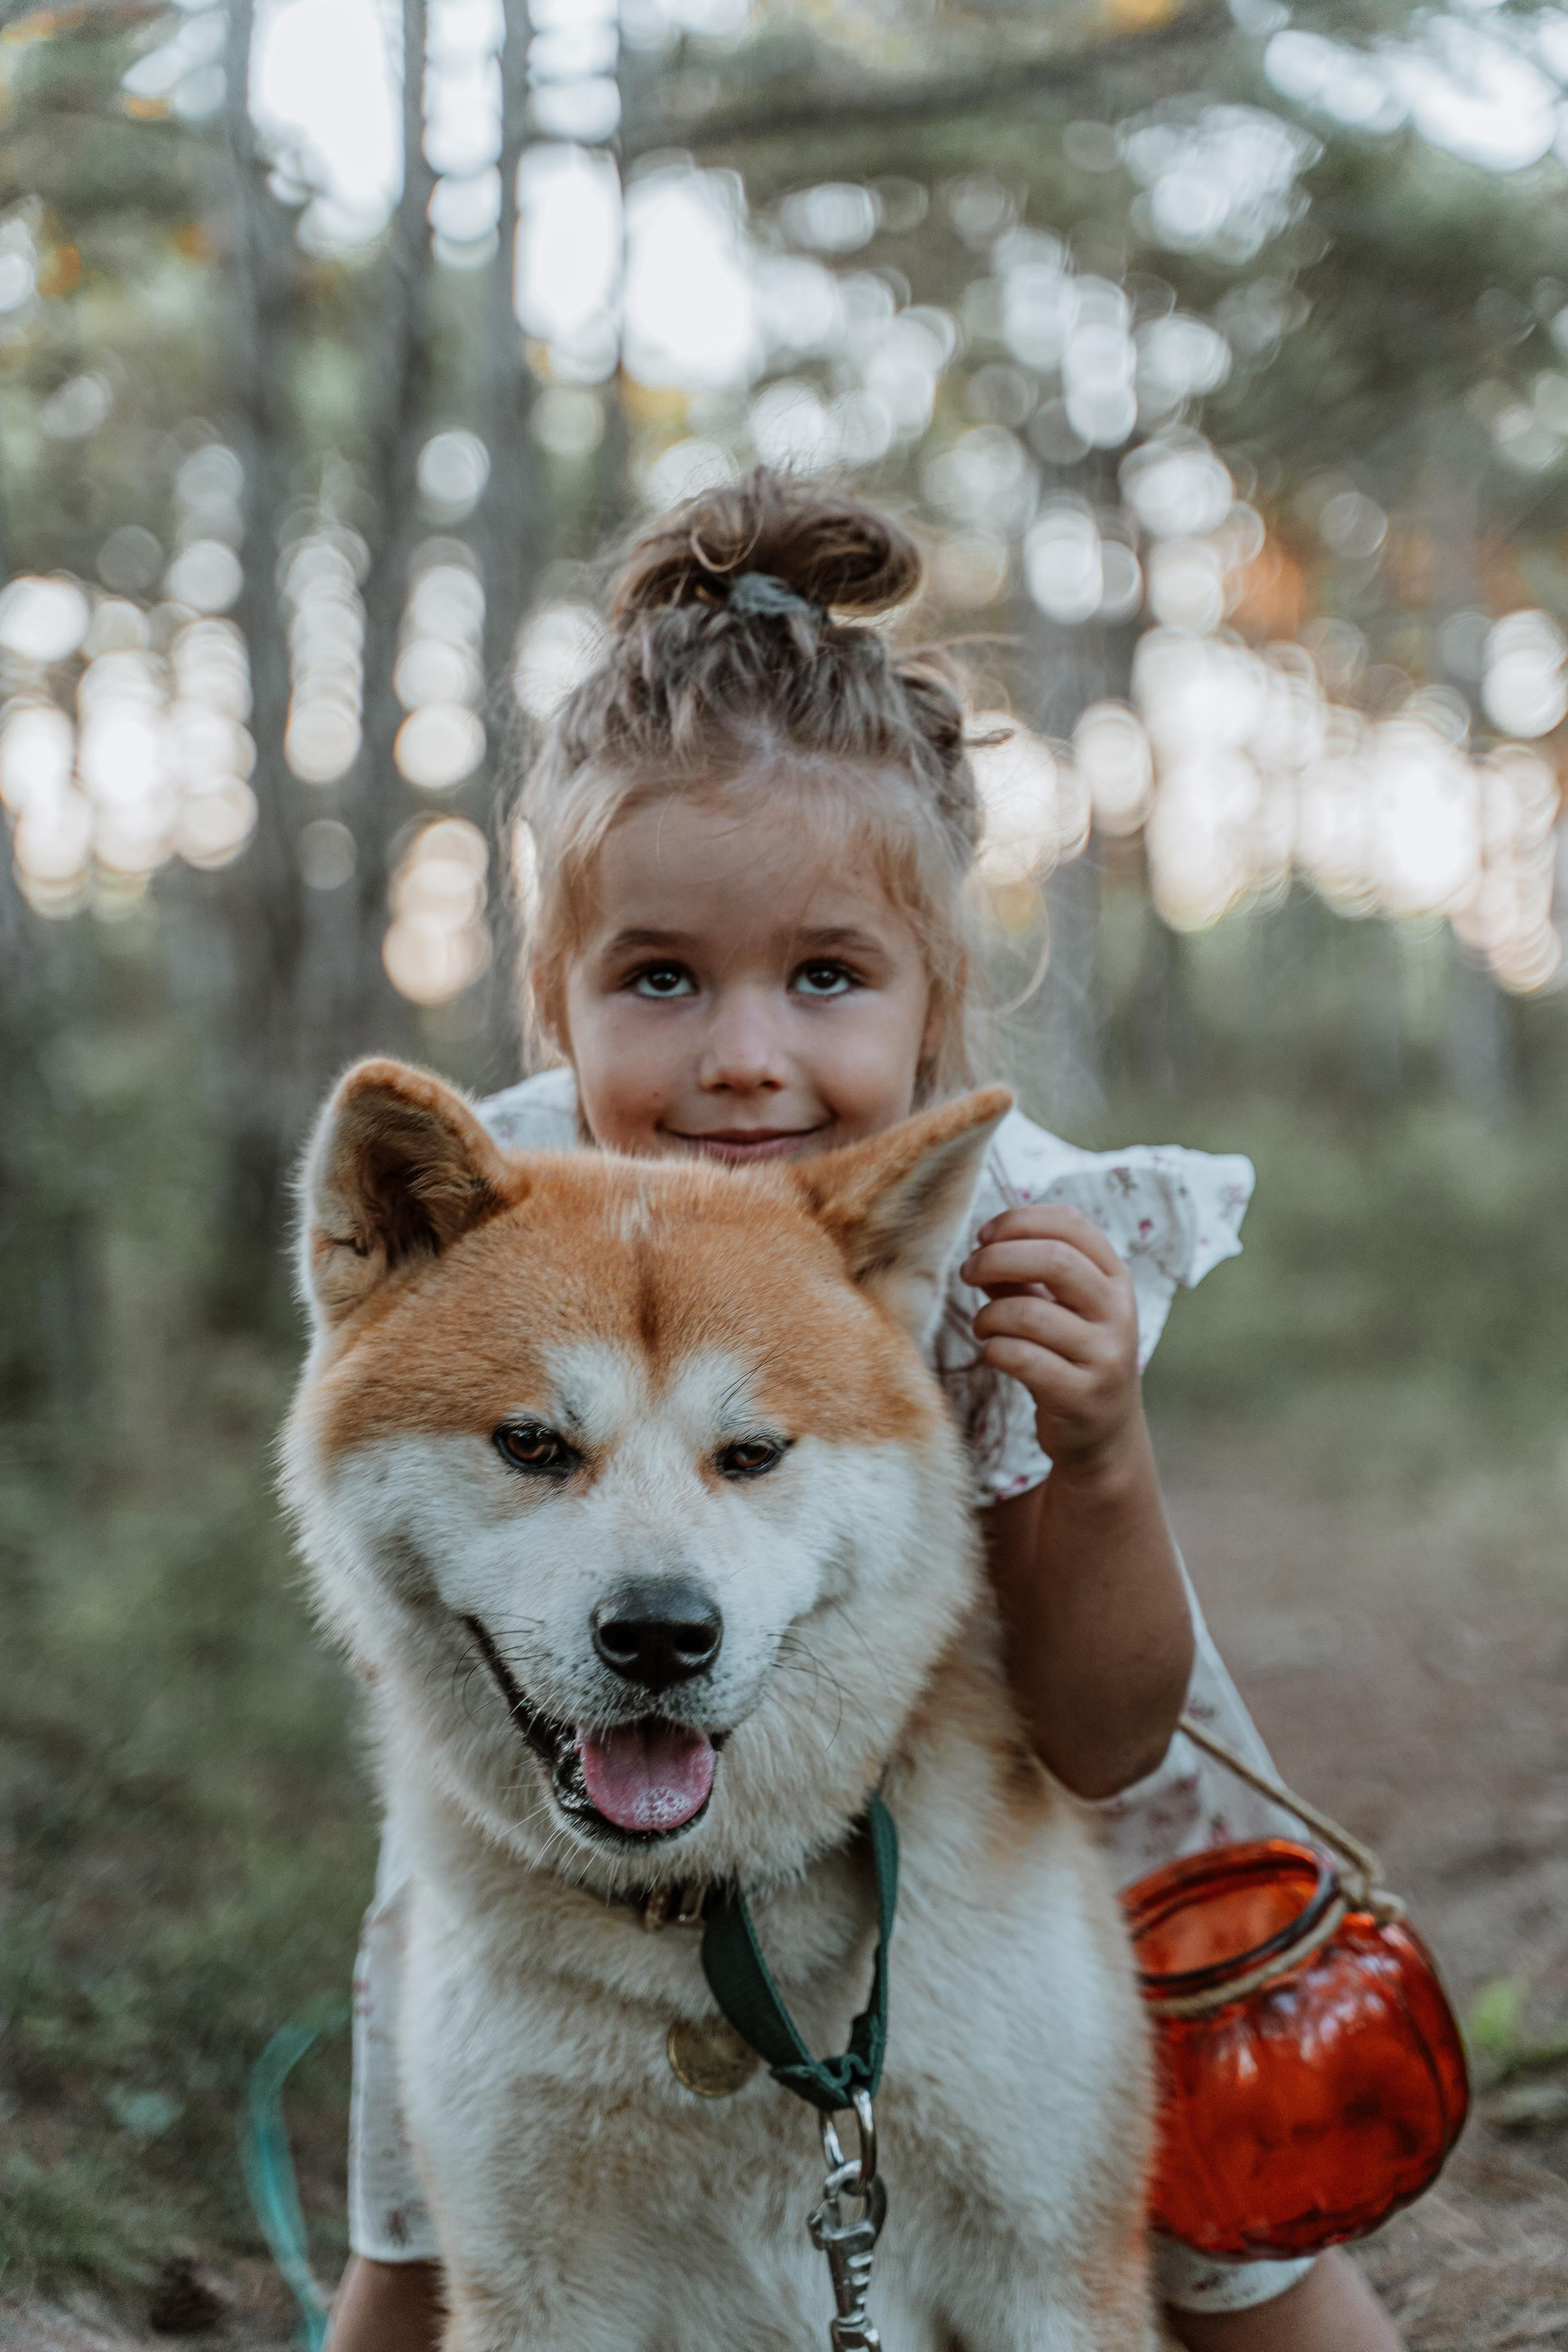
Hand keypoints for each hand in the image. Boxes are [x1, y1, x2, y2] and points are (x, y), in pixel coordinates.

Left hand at [960, 1205, 1142, 1473]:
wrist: (1103, 1433)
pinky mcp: (1081, 1394)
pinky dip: (994, 1349)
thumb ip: (1024, 1275)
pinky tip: (992, 1352)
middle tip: (968, 1271)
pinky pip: (1023, 1359)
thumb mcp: (1057, 1308)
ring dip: (989, 1315)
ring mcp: (1104, 1354)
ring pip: (1030, 1313)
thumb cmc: (1070, 1356)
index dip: (1020, 1220)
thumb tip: (983, 1245)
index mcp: (1114, 1278)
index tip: (984, 1235)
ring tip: (982, 1326)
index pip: (1071, 1224)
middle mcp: (1117, 1311)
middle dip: (997, 1258)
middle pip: (1054, 1259)